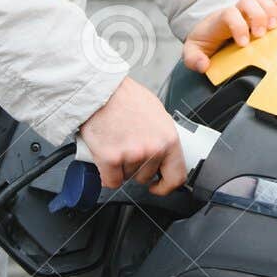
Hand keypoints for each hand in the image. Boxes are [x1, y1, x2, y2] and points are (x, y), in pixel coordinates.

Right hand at [77, 76, 184, 194]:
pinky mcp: (110, 159)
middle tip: (127, 149)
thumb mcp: (157, 114)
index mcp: (168, 139)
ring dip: (121, 167)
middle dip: (136, 167)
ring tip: (116, 144)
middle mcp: (153, 149)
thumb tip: (164, 154)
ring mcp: (132, 155)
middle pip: (146, 176)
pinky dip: (107, 173)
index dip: (166, 186)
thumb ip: (162, 137)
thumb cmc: (126, 98)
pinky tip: (106, 156)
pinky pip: (111, 181)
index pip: (176, 176)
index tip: (158, 185)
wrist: (100, 90)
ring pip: (127, 177)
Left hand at [182, 0, 276, 72]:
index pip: (229, 14)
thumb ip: (193, 59)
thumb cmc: (205, 40)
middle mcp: (235, 10)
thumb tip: (204, 65)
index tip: (244, 44)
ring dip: (271, 9)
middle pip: (248, 0)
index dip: (239, 26)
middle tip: (262, 34)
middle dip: (258, 16)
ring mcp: (248, 7)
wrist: (210, 26)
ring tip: (275, 26)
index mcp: (220, 21)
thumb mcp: (193, 50)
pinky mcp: (260, 6)